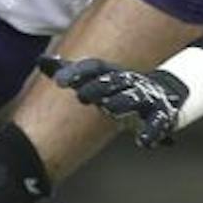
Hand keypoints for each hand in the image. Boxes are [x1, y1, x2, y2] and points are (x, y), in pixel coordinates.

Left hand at [40, 54, 188, 148]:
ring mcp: (145, 97)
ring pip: (132, 97)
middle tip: (81, 96)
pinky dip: (152, 132)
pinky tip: (142, 141)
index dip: (77, 73)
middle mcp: (127, 82)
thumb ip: (68, 71)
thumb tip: (39, 61)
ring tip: (110, 108)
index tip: (59, 82)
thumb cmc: (120, 87)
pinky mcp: (161, 114)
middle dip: (98, 88)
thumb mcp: (95, 78)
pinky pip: (157, 123)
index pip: (94, 68)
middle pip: (112, 81)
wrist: (162, 92)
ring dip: (121, 102)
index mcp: (110, 74)